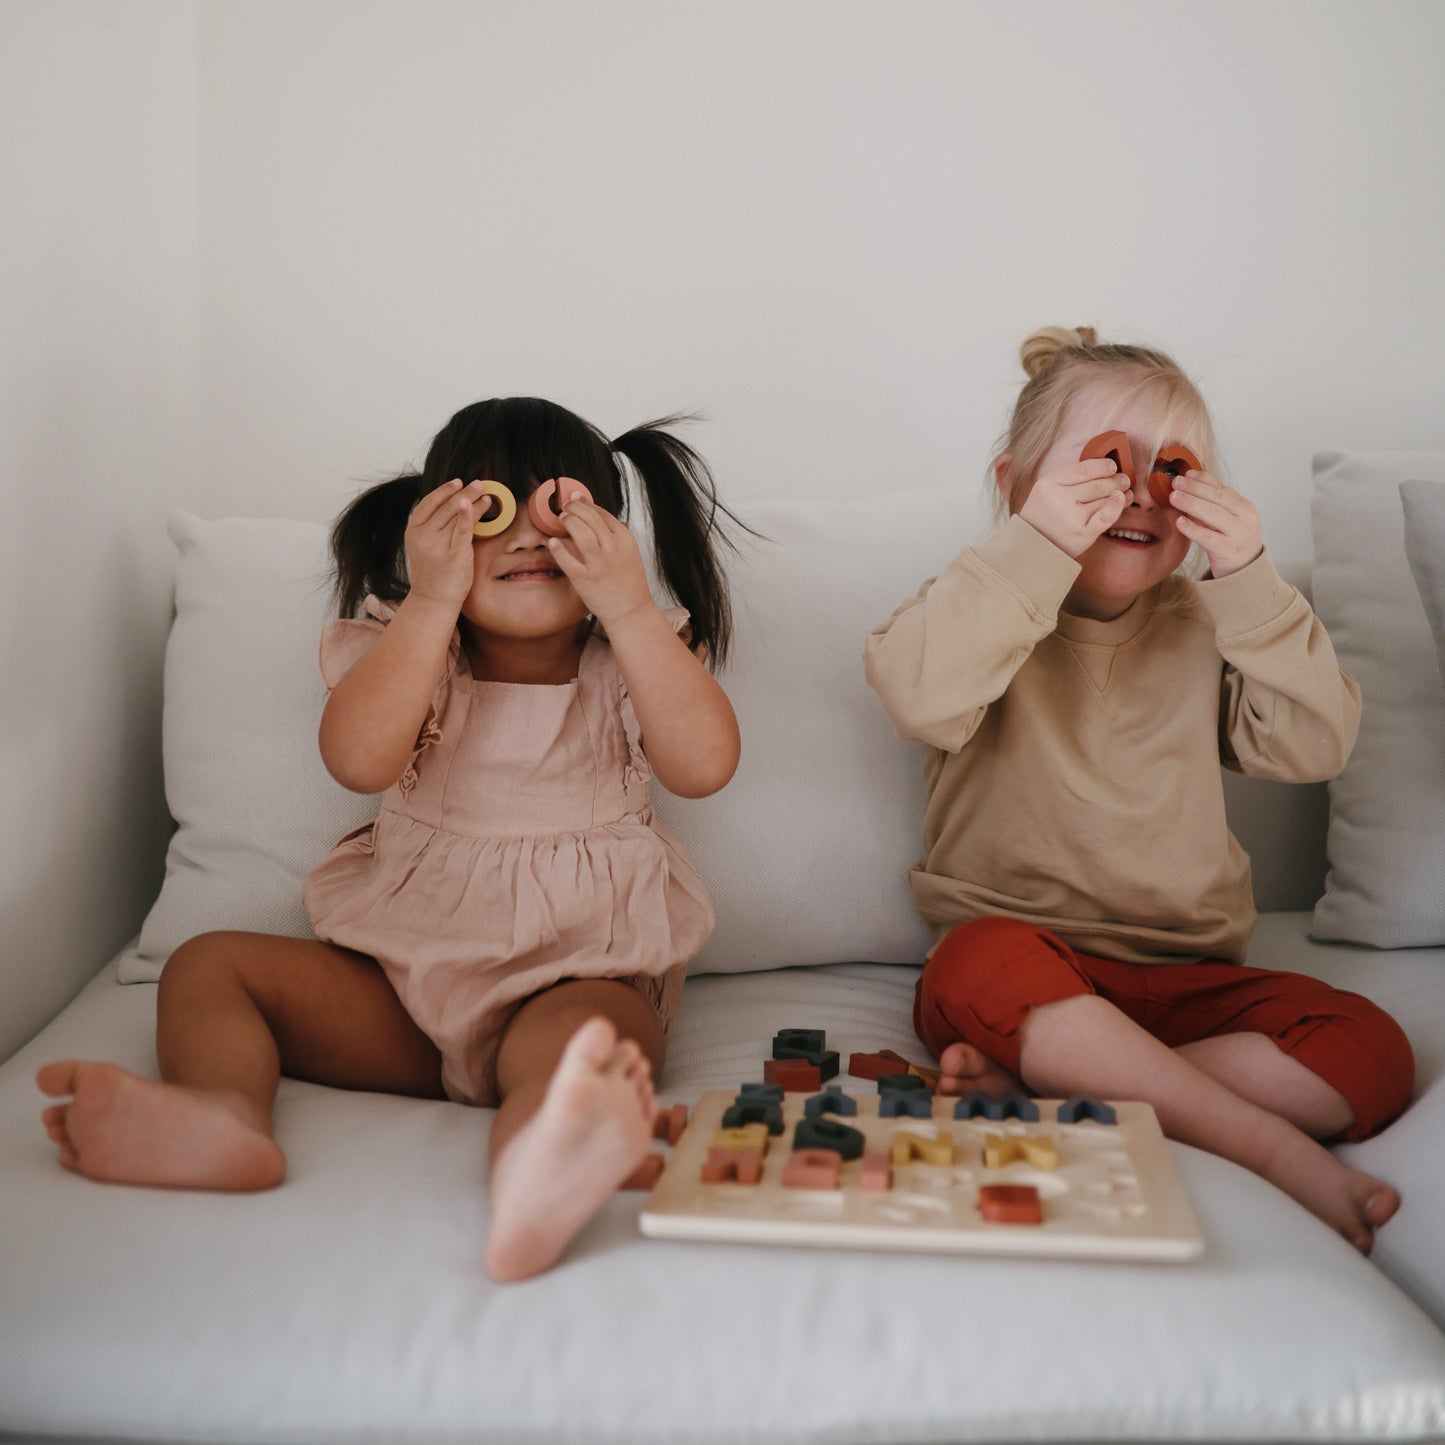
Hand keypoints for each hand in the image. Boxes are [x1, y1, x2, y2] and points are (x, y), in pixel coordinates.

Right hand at [404, 478, 483, 609]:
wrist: (433, 601)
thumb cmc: (432, 573)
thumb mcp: (424, 546)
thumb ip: (433, 527)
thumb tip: (453, 504)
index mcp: (413, 531)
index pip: (428, 503)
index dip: (443, 490)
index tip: (457, 482)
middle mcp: (423, 536)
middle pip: (446, 507)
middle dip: (464, 492)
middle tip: (479, 484)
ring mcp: (438, 546)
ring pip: (457, 516)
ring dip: (473, 502)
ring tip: (486, 495)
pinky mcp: (455, 556)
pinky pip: (464, 530)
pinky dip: (470, 515)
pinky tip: (478, 504)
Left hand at [544, 493, 655, 628]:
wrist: (632, 612)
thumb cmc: (629, 584)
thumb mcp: (629, 553)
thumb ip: (616, 536)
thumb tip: (598, 519)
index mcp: (624, 539)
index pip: (602, 513)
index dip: (586, 503)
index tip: (576, 497)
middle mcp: (613, 548)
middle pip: (589, 518)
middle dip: (574, 507)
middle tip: (565, 505)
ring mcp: (599, 563)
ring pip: (579, 532)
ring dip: (568, 521)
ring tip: (561, 519)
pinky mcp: (585, 579)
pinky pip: (567, 559)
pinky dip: (558, 548)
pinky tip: (553, 542)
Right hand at [1017, 459, 1129, 557]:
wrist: (1032, 546)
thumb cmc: (1043, 515)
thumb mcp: (1046, 489)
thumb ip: (1070, 477)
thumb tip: (1105, 469)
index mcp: (1048, 484)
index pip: (1084, 470)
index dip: (1102, 466)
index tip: (1112, 466)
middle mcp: (1059, 499)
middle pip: (1097, 484)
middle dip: (1114, 480)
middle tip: (1123, 479)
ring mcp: (1071, 518)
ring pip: (1103, 499)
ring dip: (1119, 493)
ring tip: (1125, 491)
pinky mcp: (1082, 534)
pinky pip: (1105, 517)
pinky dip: (1117, 506)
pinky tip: (1124, 498)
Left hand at [1167, 470, 1262, 577]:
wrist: (1245, 572)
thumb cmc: (1231, 543)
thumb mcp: (1226, 522)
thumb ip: (1212, 507)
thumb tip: (1186, 489)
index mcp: (1245, 507)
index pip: (1222, 488)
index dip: (1203, 479)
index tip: (1186, 473)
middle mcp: (1245, 518)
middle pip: (1217, 498)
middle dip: (1194, 488)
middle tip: (1175, 482)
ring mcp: (1238, 534)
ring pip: (1213, 514)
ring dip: (1191, 503)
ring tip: (1174, 497)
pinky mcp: (1228, 550)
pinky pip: (1208, 537)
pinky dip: (1193, 528)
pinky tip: (1179, 521)